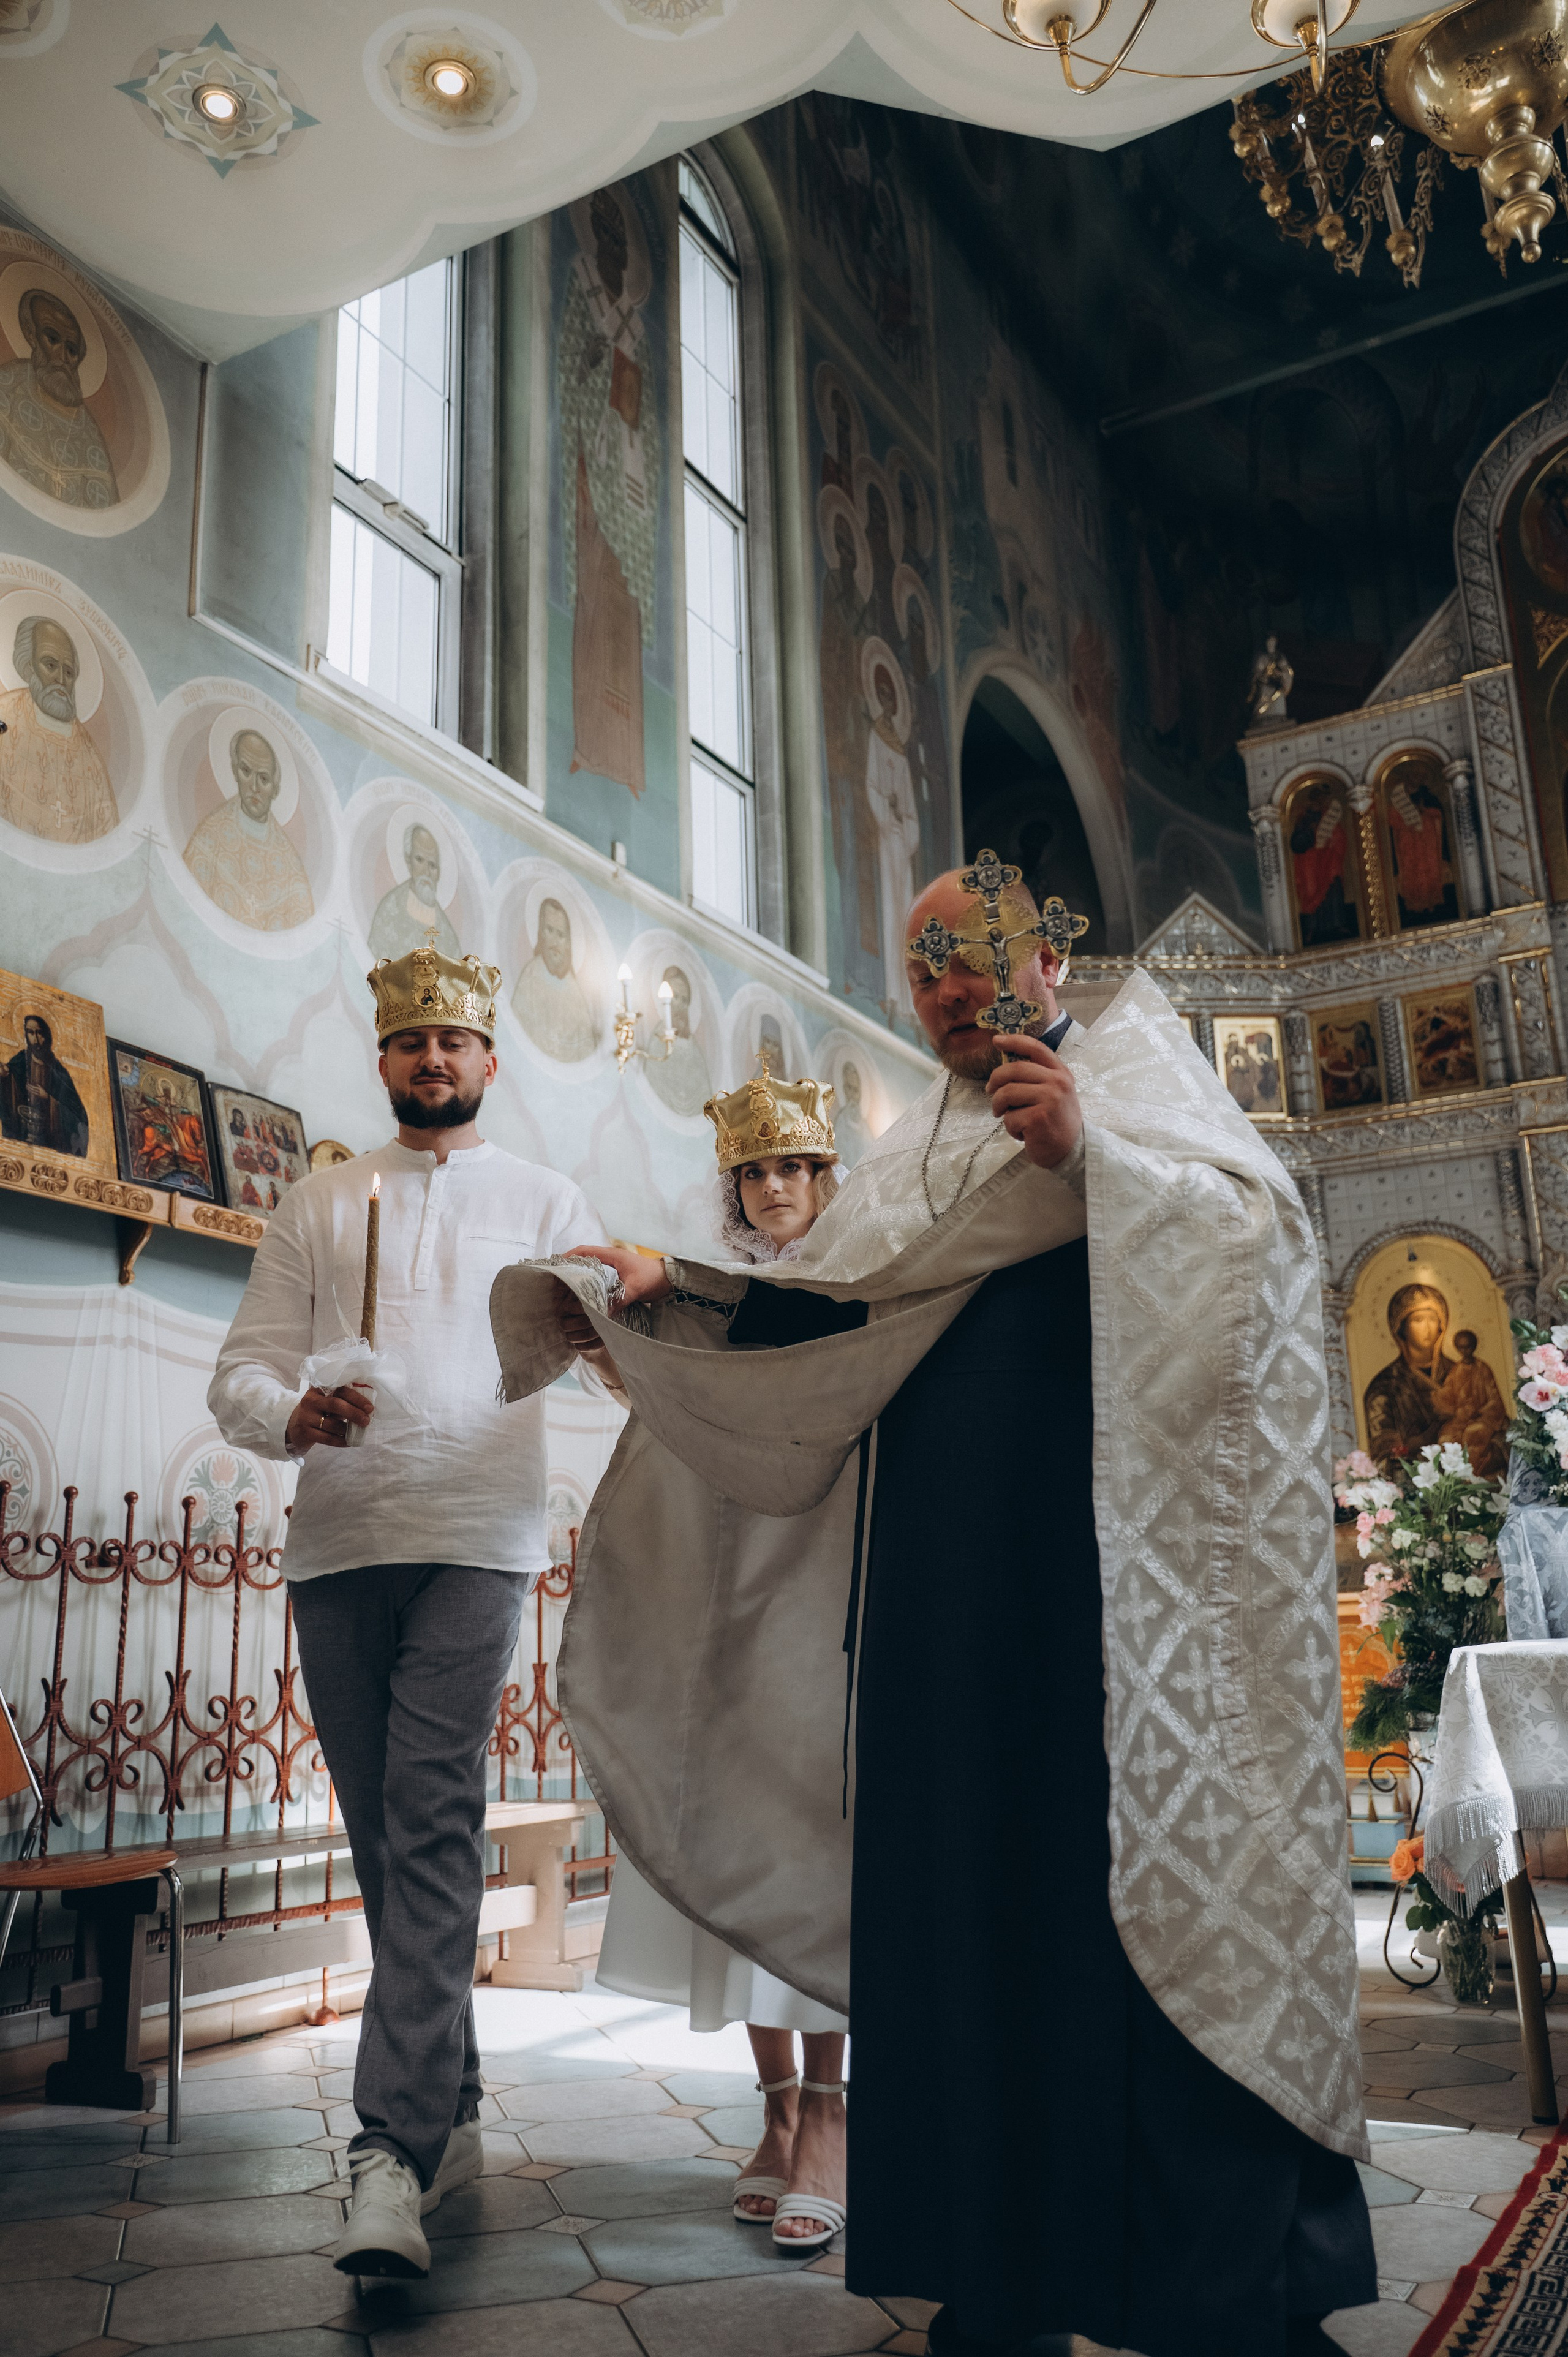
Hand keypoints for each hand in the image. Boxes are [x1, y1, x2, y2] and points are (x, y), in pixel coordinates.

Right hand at [286, 1383, 373, 1452]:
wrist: (293, 1426)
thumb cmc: (317, 1412)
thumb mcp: (326, 1402)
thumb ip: (343, 1401)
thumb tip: (366, 1408)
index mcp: (319, 1389)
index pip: (340, 1389)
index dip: (357, 1398)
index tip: (370, 1407)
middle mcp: (311, 1400)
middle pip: (336, 1404)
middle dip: (354, 1413)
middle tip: (366, 1420)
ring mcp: (306, 1416)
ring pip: (332, 1424)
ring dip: (348, 1429)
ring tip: (356, 1431)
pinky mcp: (305, 1432)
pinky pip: (328, 1438)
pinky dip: (341, 1440)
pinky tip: (348, 1441)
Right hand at [562, 1244, 672, 1315]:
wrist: (670, 1280)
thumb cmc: (653, 1278)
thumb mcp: (636, 1289)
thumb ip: (619, 1299)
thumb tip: (602, 1314)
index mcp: (612, 1255)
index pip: (584, 1251)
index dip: (568, 1256)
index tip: (556, 1265)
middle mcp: (610, 1259)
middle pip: (584, 1259)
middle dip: (569, 1268)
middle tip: (556, 1281)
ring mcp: (613, 1267)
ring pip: (590, 1268)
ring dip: (579, 1276)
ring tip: (565, 1289)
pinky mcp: (617, 1276)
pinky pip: (598, 1277)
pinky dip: (589, 1283)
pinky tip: (583, 1294)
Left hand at [984, 1033, 1082, 1169]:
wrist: (1072, 1150)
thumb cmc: (1057, 1121)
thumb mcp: (1054, 1092)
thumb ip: (1037, 1077)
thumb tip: (1004, 1069)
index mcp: (1060, 1072)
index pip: (1036, 1048)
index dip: (1014, 1040)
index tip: (996, 1040)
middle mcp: (1057, 1082)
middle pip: (1014, 1069)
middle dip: (995, 1079)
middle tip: (990, 1091)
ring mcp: (1049, 1099)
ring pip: (1007, 1093)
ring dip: (998, 1105)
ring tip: (1004, 1115)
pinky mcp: (1038, 1117)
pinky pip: (1009, 1117)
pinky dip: (1009, 1127)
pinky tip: (1022, 1132)